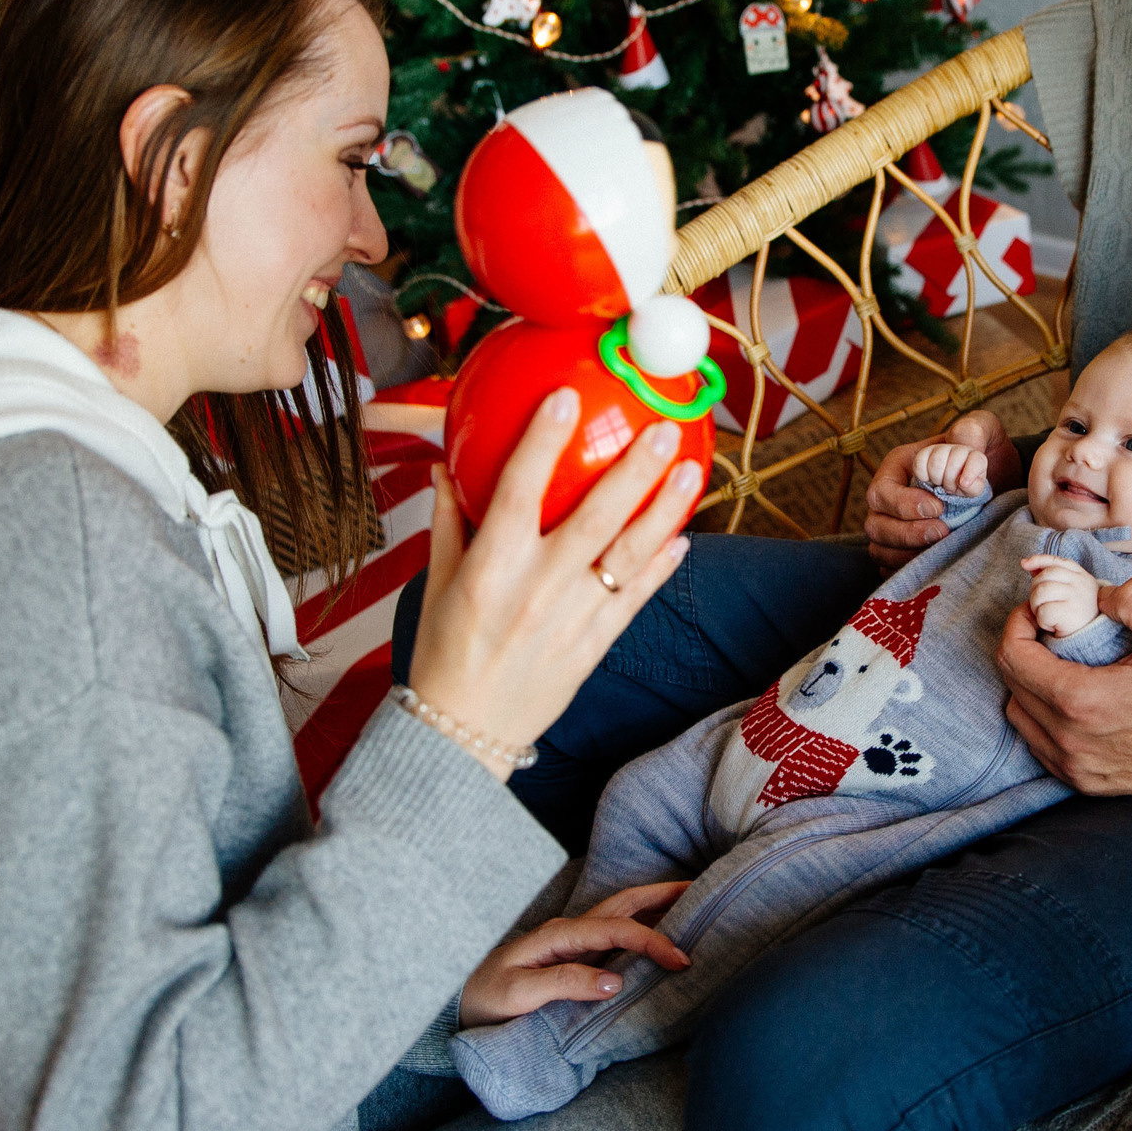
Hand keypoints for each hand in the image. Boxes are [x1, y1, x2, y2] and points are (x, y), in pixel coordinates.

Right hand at [405, 389, 703, 777]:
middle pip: (594, 519)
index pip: (518, 491)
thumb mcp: (438, 581)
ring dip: (665, 511)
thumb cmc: (445, 652)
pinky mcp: (595, 644)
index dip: (542, 442)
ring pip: (628, 556)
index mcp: (491, 567)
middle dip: (633, 471)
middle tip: (663, 430)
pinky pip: (635, 597)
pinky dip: (661, 566)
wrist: (462, 732)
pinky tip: (684, 536)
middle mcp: (536, 588)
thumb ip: (450, 519)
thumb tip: (448, 466)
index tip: (565, 398)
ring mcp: (572, 617)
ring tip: (693, 472)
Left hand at [457, 880, 692, 1028]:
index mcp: (558, 935)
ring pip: (621, 912)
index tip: (680, 961)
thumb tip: (615, 980)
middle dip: (663, 895)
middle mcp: (568, 930)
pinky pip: (614, 932)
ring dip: (655, 904)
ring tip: (690, 901)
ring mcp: (571, 941)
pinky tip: (657, 929)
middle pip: (624, 903)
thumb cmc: (485, 999)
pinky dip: (642, 922)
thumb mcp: (519, 995)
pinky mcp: (572, 955)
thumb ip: (565, 983)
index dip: (651, 941)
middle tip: (702, 891)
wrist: (458, 1004)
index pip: (616, 929)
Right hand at [865, 410, 1018, 571]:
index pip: (882, 491)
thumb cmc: (984, 452)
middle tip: (943, 532)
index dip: (905, 505)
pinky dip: (909, 571)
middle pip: (875, 524)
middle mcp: (890, 497)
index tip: (940, 508)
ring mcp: (894, 525)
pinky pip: (891, 568)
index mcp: (899, 466)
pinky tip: (937, 565)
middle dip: (907, 534)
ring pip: (879, 549)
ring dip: (907, 556)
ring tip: (942, 550)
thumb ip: (973, 432)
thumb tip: (962, 466)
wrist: (1000, 481)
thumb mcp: (984, 431)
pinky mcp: (905, 549)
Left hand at [993, 577, 1131, 811]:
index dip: (1017, 623)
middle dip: (1021, 648)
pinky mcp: (1084, 782)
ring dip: (1028, 685)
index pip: (1013, 656)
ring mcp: (1074, 765)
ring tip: (1058, 665)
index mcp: (1082, 699)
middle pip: (1011, 684)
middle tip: (1048, 630)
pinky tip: (1070, 700)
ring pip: (1019, 717)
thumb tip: (1097, 593)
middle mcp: (1069, 738)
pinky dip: (1041, 718)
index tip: (1036, 611)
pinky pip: (1038, 745)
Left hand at [1019, 554, 1099, 638]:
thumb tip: (1026, 563)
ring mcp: (1078, 596)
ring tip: (1046, 616)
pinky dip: (1043, 621)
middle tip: (1042, 607)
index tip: (1024, 564)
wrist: (1092, 640)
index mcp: (1082, 576)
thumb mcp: (1066, 591)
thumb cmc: (1075, 616)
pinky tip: (1053, 626)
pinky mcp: (1072, 613)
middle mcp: (1082, 583)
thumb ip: (1049, 576)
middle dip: (1035, 592)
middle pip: (1044, 576)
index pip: (1056, 561)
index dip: (1038, 560)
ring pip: (1040, 592)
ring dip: (1036, 606)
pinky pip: (1044, 611)